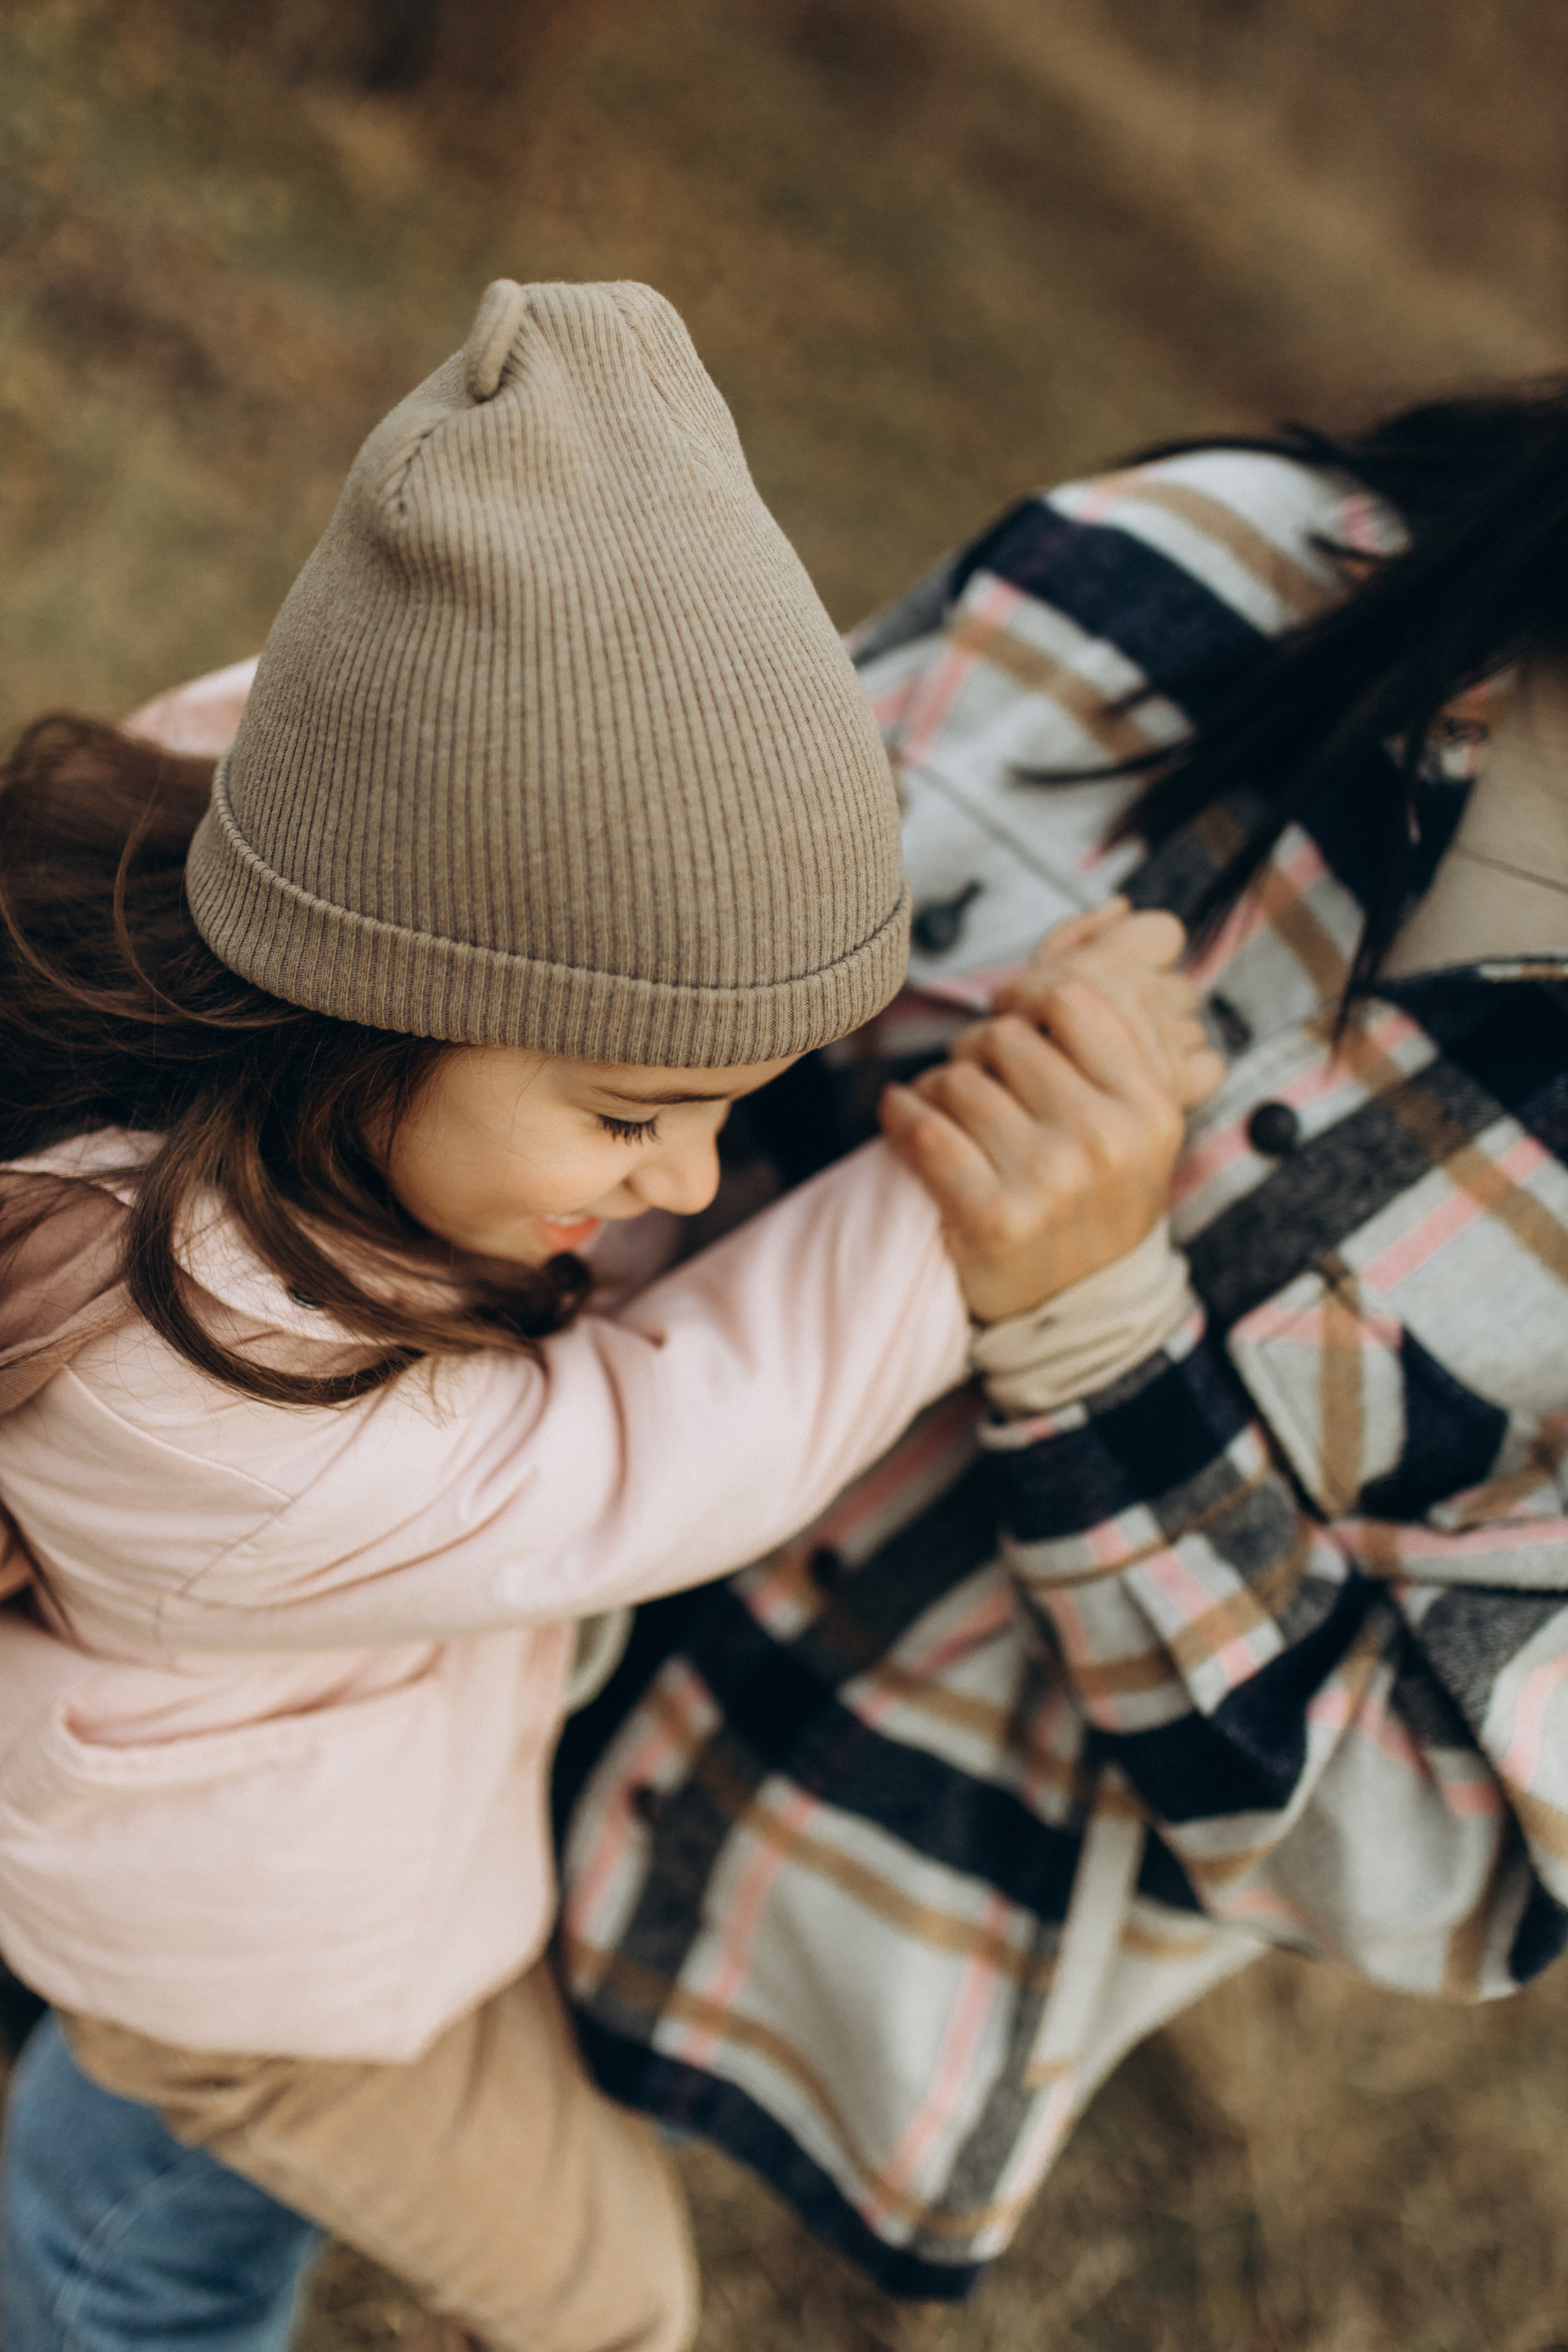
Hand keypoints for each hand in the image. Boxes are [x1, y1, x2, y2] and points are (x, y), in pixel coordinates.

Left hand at [878, 978, 1185, 1322]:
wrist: (1079, 1304)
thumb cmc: (1098, 1193)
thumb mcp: (1137, 1114)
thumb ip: (1118, 1024)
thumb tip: (1116, 910)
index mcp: (1148, 1105)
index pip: (1069, 998)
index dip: (1024, 993)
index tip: (1010, 1013)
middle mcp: (1104, 1139)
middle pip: (1004, 1035)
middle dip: (978, 1045)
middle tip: (976, 1071)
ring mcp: (1049, 1181)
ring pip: (958, 1079)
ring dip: (939, 1086)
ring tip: (949, 1106)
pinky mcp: (992, 1218)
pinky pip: (926, 1132)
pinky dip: (900, 1115)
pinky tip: (900, 1114)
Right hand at [991, 900, 1223, 1110]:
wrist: (1016, 1135)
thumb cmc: (1013, 1059)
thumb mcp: (1028, 983)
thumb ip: (1075, 936)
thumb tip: (1121, 907)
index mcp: (1103, 967)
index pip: (1163, 933)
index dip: (1146, 949)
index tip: (1120, 972)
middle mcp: (1139, 999)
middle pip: (1178, 984)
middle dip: (1151, 1003)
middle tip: (1110, 1027)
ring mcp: (1161, 1044)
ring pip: (1191, 1025)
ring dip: (1166, 1040)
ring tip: (1123, 1062)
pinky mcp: (1175, 1090)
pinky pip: (1209, 1067)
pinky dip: (1190, 1074)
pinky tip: (1153, 1083)